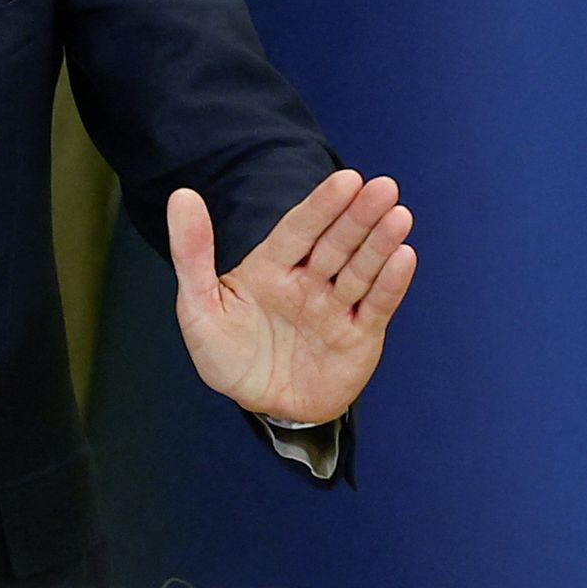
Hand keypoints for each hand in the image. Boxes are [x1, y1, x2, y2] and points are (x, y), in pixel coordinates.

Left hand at [169, 172, 414, 427]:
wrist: (262, 408)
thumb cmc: (229, 356)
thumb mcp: (199, 308)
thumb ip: (192, 254)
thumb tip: (182, 195)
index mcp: (273, 267)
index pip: (299, 229)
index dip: (322, 206)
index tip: (346, 179)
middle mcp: (310, 281)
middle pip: (337, 243)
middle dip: (359, 216)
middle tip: (384, 187)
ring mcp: (337, 307)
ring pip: (360, 270)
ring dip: (380, 243)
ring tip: (399, 216)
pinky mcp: (360, 335)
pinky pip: (377, 306)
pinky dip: (391, 284)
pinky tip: (404, 257)